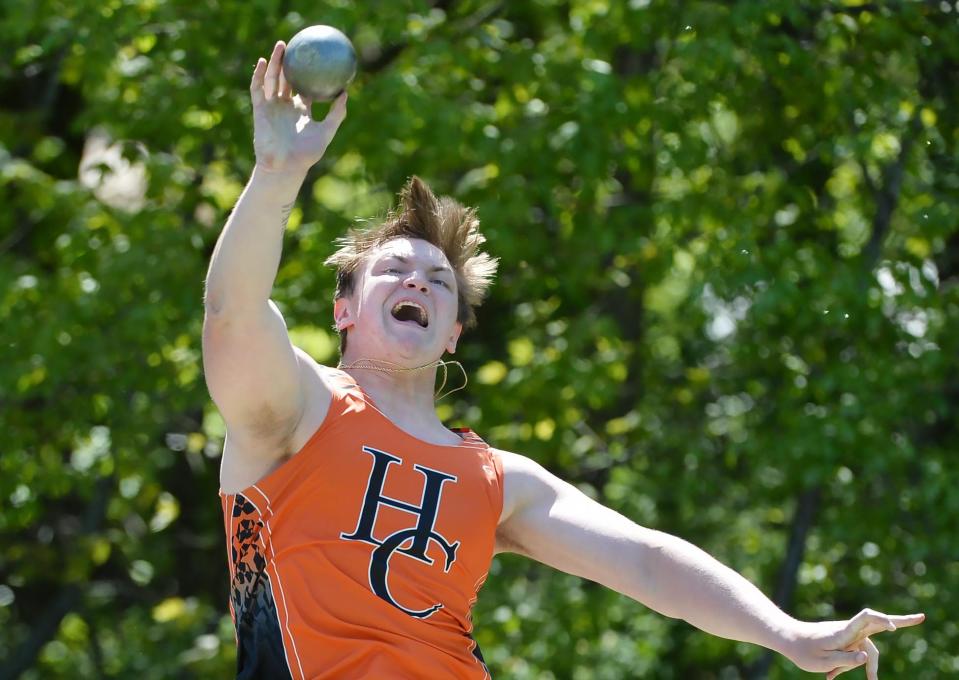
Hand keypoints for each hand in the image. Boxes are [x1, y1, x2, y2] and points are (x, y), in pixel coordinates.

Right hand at [250, 41, 347, 174]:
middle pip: (286, 78)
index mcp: (301, 110)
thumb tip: (346, 93)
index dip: (307, 72)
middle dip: (289, 61)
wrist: (285, 167)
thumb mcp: (326, 132)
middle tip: (296, 44)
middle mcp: (285, 106)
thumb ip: (336, 113)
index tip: (313, 57)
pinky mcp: (260, 110)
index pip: (304, 86)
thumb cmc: (307, 154)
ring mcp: (272, 107)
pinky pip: (258, 89)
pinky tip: (262, 62)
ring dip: (274, 62)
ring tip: (281, 45)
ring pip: (272, 79)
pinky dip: (259, 75)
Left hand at [782, 608, 923, 679]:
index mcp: (845, 632)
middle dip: (901, 621)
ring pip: (865, 651)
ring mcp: (849, 634)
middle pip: (878, 626)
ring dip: (856, 666)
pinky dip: (846, 666)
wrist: (787, 639)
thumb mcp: (823, 661)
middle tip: (921, 617)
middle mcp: (850, 631)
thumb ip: (845, 660)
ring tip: (830, 675)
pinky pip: (855, 655)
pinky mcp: (846, 640)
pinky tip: (830, 676)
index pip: (866, 619)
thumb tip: (867, 657)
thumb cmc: (803, 651)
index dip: (881, 621)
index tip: (892, 627)